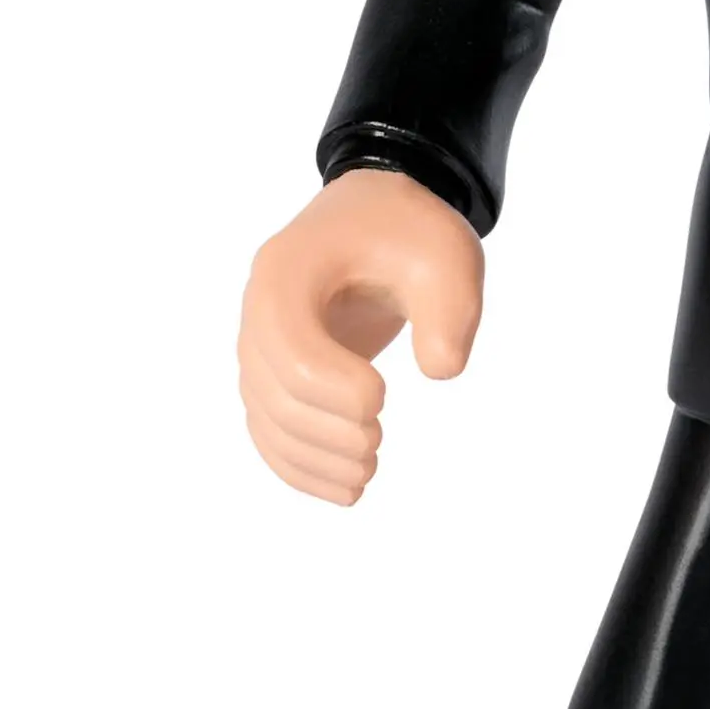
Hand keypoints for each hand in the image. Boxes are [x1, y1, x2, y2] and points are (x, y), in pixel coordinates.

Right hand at [238, 168, 484, 505]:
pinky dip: (299, 467)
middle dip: (328, 431)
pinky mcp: (273, 374)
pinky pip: (270, 430)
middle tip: (377, 443)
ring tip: (365, 476)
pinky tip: (341, 490)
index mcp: (287, 272)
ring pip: (268, 421)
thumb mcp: (446, 256)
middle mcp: (258, 310)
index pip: (293, 350)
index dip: (334, 388)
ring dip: (313, 460)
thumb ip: (451, 310)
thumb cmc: (408, 233)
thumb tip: (442, 371)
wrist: (375, 217)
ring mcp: (260, 345)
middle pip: (276, 394)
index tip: (384, 397)